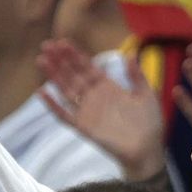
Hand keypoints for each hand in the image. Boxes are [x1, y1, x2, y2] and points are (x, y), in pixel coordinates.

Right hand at [38, 40, 164, 179]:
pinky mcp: (84, 127)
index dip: (75, 55)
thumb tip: (131, 53)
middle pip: (73, 75)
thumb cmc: (150, 124)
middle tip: (46, 45)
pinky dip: (53, 105)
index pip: (87, 67)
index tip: (63, 42)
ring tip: (41, 60)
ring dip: (54, 76)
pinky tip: (42, 92)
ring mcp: (88, 112)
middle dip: (60, 60)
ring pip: (66, 90)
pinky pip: (65, 115)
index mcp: (108, 87)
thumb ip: (137, 75)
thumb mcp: (146, 95)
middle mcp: (94, 97)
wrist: (148, 150)